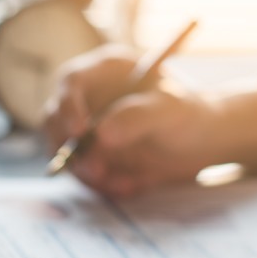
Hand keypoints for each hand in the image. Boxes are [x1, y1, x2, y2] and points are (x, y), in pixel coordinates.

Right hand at [43, 46, 222, 197]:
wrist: (201, 143)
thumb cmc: (188, 114)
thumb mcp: (170, 111)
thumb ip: (137, 117)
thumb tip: (101, 134)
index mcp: (105, 71)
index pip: (71, 81)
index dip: (69, 106)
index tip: (81, 134)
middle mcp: (89, 97)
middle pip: (55, 119)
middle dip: (71, 149)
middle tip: (97, 171)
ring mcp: (87, 127)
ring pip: (65, 151)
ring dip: (87, 173)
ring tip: (124, 184)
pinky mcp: (92, 154)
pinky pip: (82, 173)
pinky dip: (101, 185)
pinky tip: (130, 186)